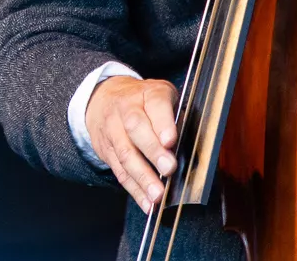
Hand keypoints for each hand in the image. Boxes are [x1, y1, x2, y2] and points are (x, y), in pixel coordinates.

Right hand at [85, 75, 178, 213]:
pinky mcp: (106, 150)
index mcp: (148, 93)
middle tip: (169, 169)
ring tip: (157, 194)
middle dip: (153, 150)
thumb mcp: (163, 97)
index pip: (155, 104)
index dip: (163, 122)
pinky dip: (134, 190)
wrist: (103, 97)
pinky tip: (147, 203)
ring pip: (125, 153)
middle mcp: (126, 108)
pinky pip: (119, 171)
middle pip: (136, 128)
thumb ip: (177, 117)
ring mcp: (113, 129)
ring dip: (142, 176)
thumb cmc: (144, 101)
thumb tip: (193, 146)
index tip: (171, 140)